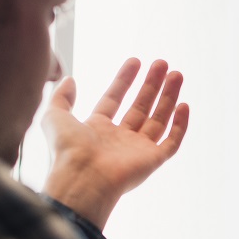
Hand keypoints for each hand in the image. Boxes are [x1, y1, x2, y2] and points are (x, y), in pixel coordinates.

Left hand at [41, 58, 189, 227]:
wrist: (83, 178)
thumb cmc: (67, 151)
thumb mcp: (54, 117)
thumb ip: (60, 97)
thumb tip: (70, 79)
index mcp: (98, 129)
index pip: (115, 99)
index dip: (125, 79)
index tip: (136, 61)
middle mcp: (119, 139)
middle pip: (140, 107)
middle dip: (152, 85)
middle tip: (162, 63)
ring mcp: (137, 150)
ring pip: (158, 119)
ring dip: (168, 97)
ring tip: (177, 74)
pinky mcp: (152, 160)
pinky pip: (171, 141)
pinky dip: (180, 125)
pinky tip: (184, 105)